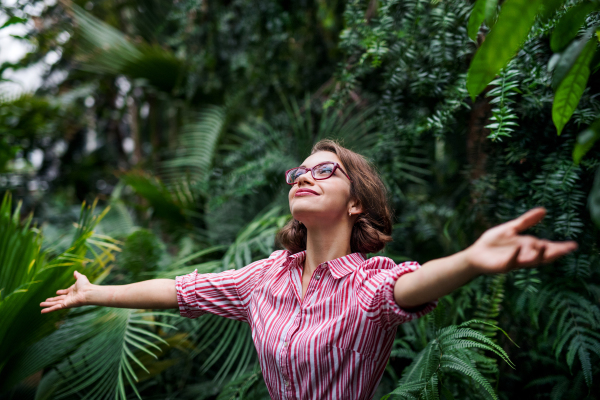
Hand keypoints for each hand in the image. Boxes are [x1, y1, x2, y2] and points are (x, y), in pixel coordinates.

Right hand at [40, 270, 91, 312]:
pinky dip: (49, 310)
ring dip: (47, 305)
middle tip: (45, 301)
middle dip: (51, 300)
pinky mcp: (65, 305)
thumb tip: (75, 271)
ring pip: (55, 304)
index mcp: (72, 291)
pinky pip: (55, 308)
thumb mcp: (81, 278)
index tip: (57, 292)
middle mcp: (69, 297)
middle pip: (58, 299)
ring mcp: (66, 302)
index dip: (61, 292)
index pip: (65, 292)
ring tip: (40, 305)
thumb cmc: (86, 285)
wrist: (88, 292)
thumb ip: (77, 275)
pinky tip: (42, 311)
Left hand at [464, 207, 578, 274]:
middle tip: (567, 249)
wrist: (475, 254)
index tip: (573, 245)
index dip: (560, 247)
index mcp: (527, 247)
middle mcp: (523, 256)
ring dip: (537, 255)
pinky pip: (510, 261)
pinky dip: (514, 255)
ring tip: (545, 247)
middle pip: (542, 256)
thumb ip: (526, 221)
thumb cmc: (493, 243)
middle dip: (554, 253)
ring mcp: (514, 261)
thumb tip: (543, 210)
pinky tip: (518, 248)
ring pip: (529, 261)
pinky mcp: (502, 266)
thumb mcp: (511, 229)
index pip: (547, 247)